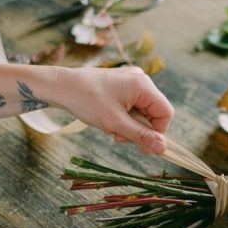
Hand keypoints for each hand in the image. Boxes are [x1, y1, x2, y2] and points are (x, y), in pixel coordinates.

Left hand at [56, 66, 173, 153]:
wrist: (62, 86)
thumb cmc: (87, 101)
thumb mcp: (116, 123)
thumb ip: (141, 136)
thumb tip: (163, 148)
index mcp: (143, 85)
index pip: (165, 113)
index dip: (157, 133)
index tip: (142, 147)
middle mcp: (141, 79)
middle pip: (153, 112)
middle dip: (139, 129)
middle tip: (120, 138)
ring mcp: (131, 80)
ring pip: (142, 111)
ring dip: (129, 125)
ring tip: (111, 129)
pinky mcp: (122, 84)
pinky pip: (132, 105)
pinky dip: (124, 117)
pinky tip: (109, 120)